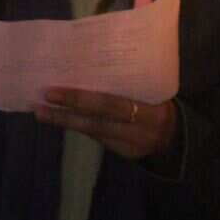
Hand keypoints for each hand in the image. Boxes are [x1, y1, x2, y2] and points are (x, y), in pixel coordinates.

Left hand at [35, 88, 176, 159]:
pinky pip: (97, 138)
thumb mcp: (152, 89)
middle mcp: (141, 131)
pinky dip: (78, 126)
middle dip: (66, 114)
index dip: (81, 99)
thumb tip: (86, 65)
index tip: (54, 91)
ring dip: (65, 121)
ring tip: (40, 112)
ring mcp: (132, 146)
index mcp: (152, 110)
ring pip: (93, 132)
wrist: (179, 133)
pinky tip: (59, 118)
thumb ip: (126, 82)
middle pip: (97, 122)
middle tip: (40, 102)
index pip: (111, 105)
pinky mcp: (125, 155)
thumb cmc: (159, 100)